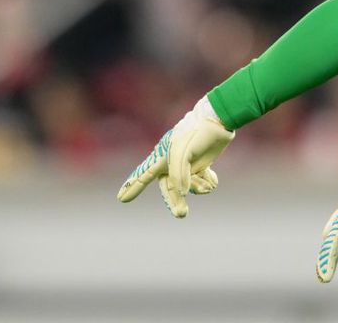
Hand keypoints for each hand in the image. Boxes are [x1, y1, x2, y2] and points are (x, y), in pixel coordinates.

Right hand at [116, 96, 234, 217]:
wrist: (216, 122)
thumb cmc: (193, 135)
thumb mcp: (181, 155)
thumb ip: (178, 176)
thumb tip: (181, 192)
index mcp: (161, 158)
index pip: (143, 175)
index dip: (132, 187)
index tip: (121, 198)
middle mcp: (172, 164)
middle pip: (170, 189)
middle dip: (176, 202)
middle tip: (181, 214)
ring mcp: (187, 167)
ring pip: (190, 187)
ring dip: (198, 186)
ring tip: (206, 179)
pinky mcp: (201, 166)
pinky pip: (203, 183)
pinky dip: (209, 181)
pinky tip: (212, 175)